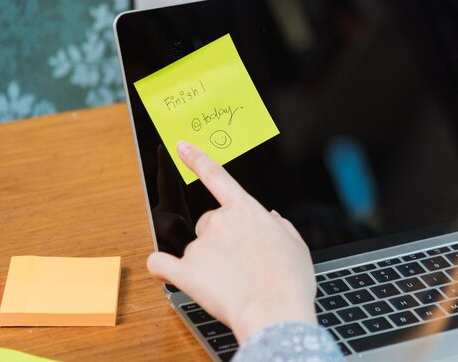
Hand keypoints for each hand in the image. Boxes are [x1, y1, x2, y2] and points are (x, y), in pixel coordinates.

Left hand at [147, 141, 316, 342]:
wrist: (275, 311)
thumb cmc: (289, 280)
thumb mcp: (296, 245)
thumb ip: (280, 227)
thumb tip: (271, 218)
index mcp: (246, 210)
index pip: (216, 176)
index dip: (197, 159)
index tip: (181, 147)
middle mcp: (219, 221)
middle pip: (208, 221)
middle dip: (220, 238)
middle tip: (239, 263)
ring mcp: (199, 246)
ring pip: (195, 247)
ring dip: (207, 261)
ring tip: (230, 283)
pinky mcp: (185, 271)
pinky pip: (161, 263)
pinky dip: (162, 267)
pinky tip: (167, 271)